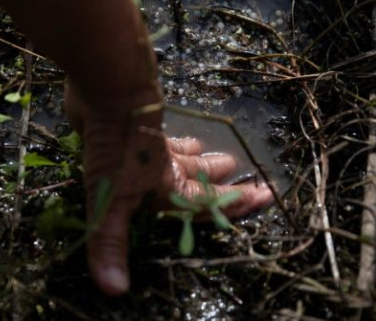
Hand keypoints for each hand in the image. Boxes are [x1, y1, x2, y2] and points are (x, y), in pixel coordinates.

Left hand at [64, 82, 274, 295]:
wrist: (110, 85)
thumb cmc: (120, 145)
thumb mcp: (114, 197)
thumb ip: (111, 242)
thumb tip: (115, 291)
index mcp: (169, 184)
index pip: (207, 201)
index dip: (235, 204)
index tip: (266, 196)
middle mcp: (163, 163)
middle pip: (197, 174)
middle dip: (219, 177)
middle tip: (238, 169)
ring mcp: (147, 141)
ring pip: (177, 151)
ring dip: (194, 155)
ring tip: (206, 150)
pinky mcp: (129, 124)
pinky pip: (154, 135)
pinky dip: (164, 136)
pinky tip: (162, 133)